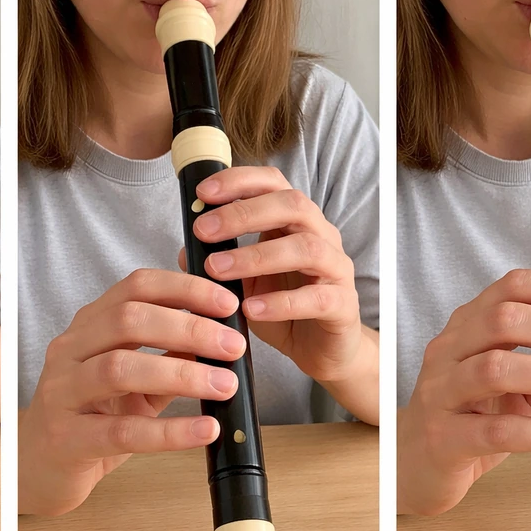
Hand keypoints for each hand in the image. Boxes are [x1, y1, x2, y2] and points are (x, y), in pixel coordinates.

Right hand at [20, 269, 246, 515]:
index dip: (185, 289)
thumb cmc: (91, 417)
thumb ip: (169, 356)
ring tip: (226, 385)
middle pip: (129, 320)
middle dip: (189, 328)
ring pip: (120, 369)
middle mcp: (70, 351)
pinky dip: (169, 431)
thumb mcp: (134, 380)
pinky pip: (121, 432)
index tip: (228, 305)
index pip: (136, 287)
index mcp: (90, 327)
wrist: (39, 467)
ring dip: (182, 374)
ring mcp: (62, 393)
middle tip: (234, 346)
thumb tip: (222, 338)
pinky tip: (204, 430)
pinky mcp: (66, 439)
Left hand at [180, 166, 363, 384]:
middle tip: (204, 230)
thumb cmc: (282, 309)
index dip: (240, 181)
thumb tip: (186, 251)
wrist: (319, 350)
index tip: (202, 193)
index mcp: (297, 222)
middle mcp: (322, 236)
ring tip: (218, 270)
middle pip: (293, 205)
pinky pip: (317, 298)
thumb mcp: (244, 283)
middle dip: (243, 213)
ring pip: (307, 248)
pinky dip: (281, 303)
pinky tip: (250, 309)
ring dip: (257, 256)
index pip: (274, 183)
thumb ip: (219, 263)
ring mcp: (337, 269)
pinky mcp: (343, 305)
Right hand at [398, 269, 530, 515]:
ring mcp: (441, 393)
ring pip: (496, 369)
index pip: (511, 287)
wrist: (415, 464)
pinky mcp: (444, 437)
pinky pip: (498, 431)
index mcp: (465, 328)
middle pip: (504, 320)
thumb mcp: (508, 379)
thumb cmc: (466, 416)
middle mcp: (448, 352)